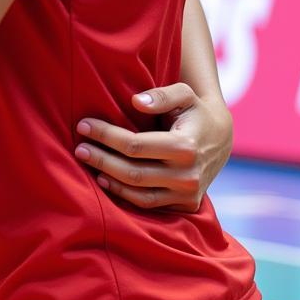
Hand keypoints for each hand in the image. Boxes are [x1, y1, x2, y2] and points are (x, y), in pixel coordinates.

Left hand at [74, 83, 233, 210]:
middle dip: (101, 159)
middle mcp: (188, 176)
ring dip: (109, 179)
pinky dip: (125, 194)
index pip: (135, 145)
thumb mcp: (184, 94)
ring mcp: (187, 194)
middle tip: (78, 148)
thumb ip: (161, 95)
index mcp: (186, 147)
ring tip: (86, 162)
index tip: (83, 125)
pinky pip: (149, 204)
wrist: (221, 138)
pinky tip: (105, 180)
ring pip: (139, 194)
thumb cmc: (194, 111)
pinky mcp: (185, 205)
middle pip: (133, 172)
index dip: (106, 136)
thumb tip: (135, 101)